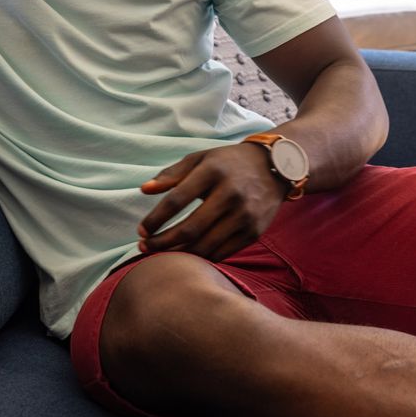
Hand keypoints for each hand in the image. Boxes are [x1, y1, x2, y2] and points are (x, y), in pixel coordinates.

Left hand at [137, 143, 285, 262]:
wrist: (275, 167)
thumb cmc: (228, 163)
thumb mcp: (200, 159)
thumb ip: (171, 174)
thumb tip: (144, 189)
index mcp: (213, 171)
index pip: (176, 200)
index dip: (155, 219)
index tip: (141, 230)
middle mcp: (231, 193)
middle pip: (190, 228)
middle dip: (163, 242)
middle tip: (145, 247)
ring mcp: (245, 215)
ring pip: (206, 245)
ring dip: (179, 254)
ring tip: (162, 254)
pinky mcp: (254, 232)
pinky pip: (223, 253)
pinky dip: (202, 257)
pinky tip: (188, 255)